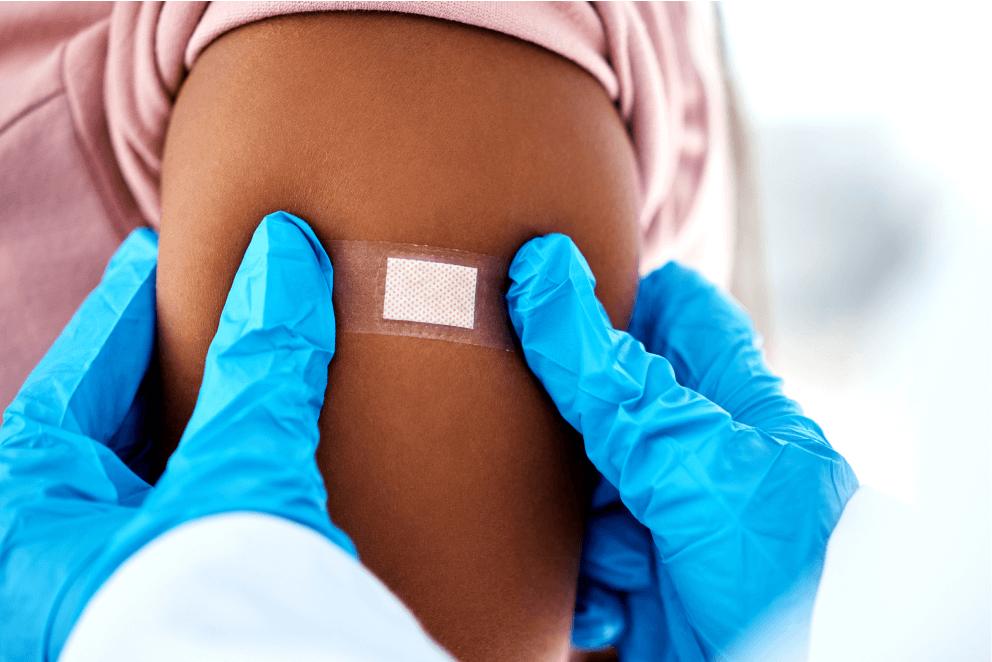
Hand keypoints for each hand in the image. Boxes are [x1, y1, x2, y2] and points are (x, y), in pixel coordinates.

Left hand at [0, 212, 354, 660]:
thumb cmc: (205, 621)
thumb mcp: (237, 479)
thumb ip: (261, 366)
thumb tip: (288, 254)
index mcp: (23, 507)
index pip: (81, 373)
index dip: (126, 306)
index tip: (158, 255)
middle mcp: (37, 553)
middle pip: (101, 425)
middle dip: (154, 365)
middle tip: (199, 307)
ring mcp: (82, 591)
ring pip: (133, 478)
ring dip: (180, 425)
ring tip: (223, 377)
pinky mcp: (132, 615)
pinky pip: (161, 521)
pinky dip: (197, 479)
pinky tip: (236, 463)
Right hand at [507, 234, 858, 657]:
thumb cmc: (782, 560)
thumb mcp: (687, 453)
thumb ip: (608, 377)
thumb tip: (542, 271)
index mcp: (727, 400)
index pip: (679, 313)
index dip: (623, 293)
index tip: (553, 290)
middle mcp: (696, 455)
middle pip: (612, 407)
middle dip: (566, 423)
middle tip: (526, 426)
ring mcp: (670, 523)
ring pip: (587, 494)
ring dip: (574, 526)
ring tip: (607, 554)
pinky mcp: (649, 589)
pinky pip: (588, 571)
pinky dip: (586, 590)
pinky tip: (607, 608)